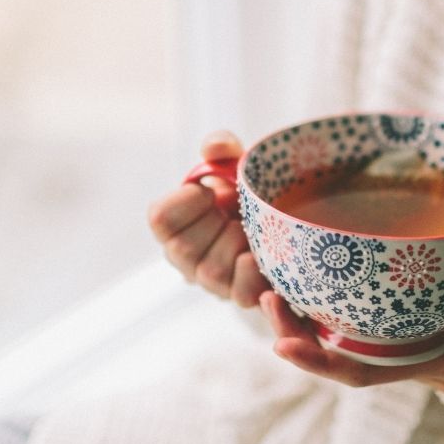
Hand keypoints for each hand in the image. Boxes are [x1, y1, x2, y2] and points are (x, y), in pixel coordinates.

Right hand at [147, 131, 268, 306]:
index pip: (160, 219)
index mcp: (174, 224)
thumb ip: (221, 147)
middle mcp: (185, 258)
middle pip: (183, 249)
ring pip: (213, 271)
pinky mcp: (242, 296)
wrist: (283, 218)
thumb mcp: (233, 164)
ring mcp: (213, 282)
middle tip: (234, 211)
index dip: (186, 201)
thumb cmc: (245, 192)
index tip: (208, 191)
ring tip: (252, 230)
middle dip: (214, 222)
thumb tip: (216, 147)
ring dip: (238, 243)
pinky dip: (256, 278)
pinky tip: (263, 264)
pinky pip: (243, 295)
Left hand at [259, 241, 443, 410]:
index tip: (282, 347)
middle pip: (334, 354)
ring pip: (335, 338)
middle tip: (265, 298)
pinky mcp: (398, 329)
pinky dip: (323, 306)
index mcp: (423, 363)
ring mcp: (396, 345)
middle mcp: (399, 357)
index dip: (322, 361)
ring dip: (299, 316)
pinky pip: (353, 322)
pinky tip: (300, 279)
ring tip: (267, 287)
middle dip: (294, 331)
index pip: (364, 372)